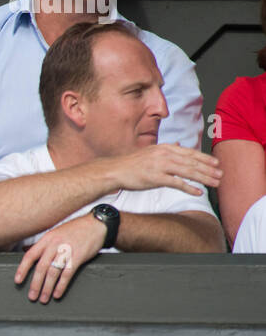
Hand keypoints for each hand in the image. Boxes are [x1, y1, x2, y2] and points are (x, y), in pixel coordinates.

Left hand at [15, 214, 105, 303]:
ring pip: (53, 272)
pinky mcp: (79, 256)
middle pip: (41, 267)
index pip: (30, 255)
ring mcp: (67, 250)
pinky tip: (57, 294)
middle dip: (35, 284)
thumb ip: (42, 244)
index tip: (18, 281)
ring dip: (47, 287)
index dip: (22, 269)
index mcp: (47, 239)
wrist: (95, 224)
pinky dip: (61, 285)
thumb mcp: (55, 233)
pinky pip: (68, 273)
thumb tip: (25, 250)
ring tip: (43, 298)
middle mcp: (55, 244)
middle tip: (32, 296)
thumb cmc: (74, 230)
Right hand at [105, 143, 220, 194]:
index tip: (216, 163)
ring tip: (215, 184)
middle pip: (192, 162)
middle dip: (209, 169)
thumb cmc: (131, 163)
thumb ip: (166, 148)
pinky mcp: (156, 178)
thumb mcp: (150, 152)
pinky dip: (190, 188)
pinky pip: (177, 183)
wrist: (114, 170)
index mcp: (164, 148)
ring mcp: (160, 166)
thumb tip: (179, 143)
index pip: (189, 152)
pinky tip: (199, 192)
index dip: (205, 158)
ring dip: (204, 178)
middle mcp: (164, 155)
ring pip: (188, 172)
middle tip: (221, 175)